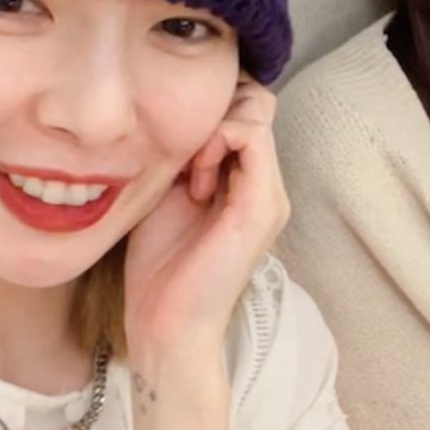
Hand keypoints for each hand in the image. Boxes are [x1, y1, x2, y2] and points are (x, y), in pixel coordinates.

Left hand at [123, 76, 289, 361]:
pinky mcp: (261, 205)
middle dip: (213, 112)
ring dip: (212, 130)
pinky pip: (252, 138)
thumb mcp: (168, 194)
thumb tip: (174, 116)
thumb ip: (182, 157)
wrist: (165, 326)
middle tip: (181, 155)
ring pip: (255, 114)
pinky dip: (218, 142)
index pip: (246, 110)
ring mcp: (270, 195)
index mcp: (247, 184)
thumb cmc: (160, 268)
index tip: (174, 142)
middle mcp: (266, 186)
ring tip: (187, 175)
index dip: (210, 109)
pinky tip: (193, 180)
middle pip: (255, 104)